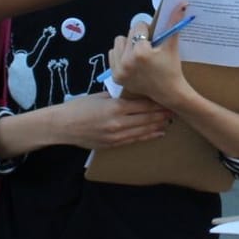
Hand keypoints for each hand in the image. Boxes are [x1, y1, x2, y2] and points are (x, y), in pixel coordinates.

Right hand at [43, 92, 173, 148]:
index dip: (157, 104)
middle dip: (162, 115)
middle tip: (175, 110)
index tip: (168, 99)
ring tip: (170, 122)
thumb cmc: (78, 108)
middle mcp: (119, 122)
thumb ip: (116, 97)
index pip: (143, 105)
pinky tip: (158, 133)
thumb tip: (132, 95)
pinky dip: (148, 136)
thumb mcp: (99, 96)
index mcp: (116, 107)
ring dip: (158, 126)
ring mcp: (117, 135)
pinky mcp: (113, 144)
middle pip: (147, 118)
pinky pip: (135, 140)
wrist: (62, 126)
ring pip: (143, 130)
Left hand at [108, 7, 189, 106]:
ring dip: (128, 45)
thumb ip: (174, 22)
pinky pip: (112, 55)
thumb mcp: (172, 45)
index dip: (148, 31)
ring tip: (139, 54)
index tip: (154, 40)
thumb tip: (181, 2)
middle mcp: (127, 61)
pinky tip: (132, 62)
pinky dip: (121, 55)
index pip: (139, 27)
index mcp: (141, 52)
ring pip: (118, 43)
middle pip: (128, 33)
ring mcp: (120, 70)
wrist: (169, 93)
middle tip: (148, 47)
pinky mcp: (116, 77)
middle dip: (138, 37)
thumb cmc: (172, 68)